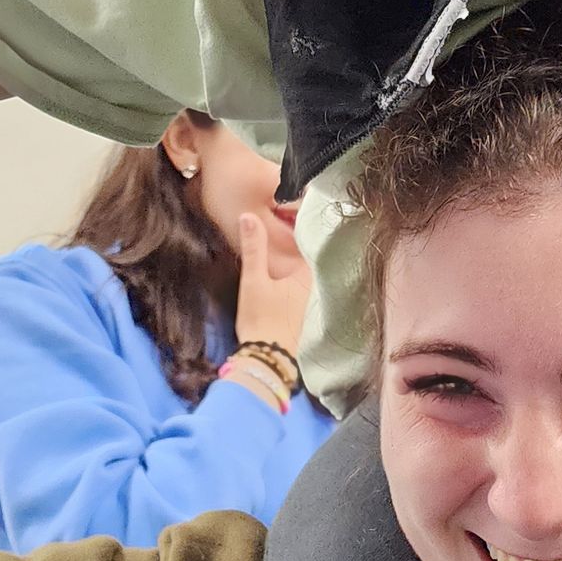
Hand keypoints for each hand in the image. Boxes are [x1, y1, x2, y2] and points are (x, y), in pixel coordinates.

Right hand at [233, 208, 311, 360]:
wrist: (267, 359)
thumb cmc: (263, 320)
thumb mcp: (254, 281)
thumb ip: (254, 248)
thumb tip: (249, 216)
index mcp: (308, 274)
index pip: (307, 238)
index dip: (299, 218)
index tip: (289, 201)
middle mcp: (312, 283)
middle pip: (304, 250)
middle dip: (293, 233)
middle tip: (280, 209)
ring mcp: (306, 296)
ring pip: (299, 264)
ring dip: (289, 250)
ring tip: (277, 227)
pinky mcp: (297, 307)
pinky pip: (294, 277)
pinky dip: (286, 266)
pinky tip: (275, 261)